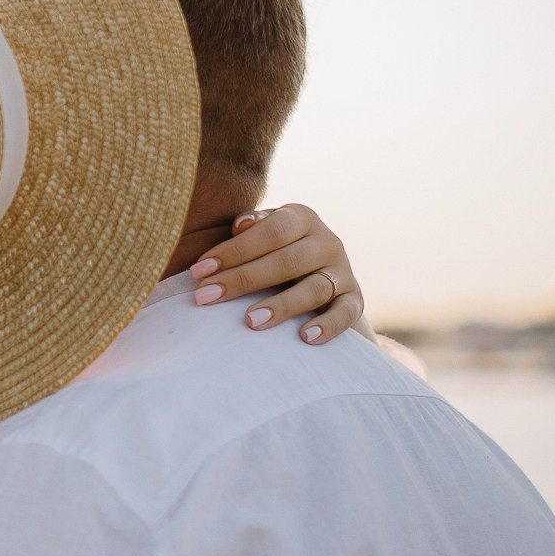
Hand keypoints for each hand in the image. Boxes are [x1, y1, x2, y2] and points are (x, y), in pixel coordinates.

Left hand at [186, 203, 365, 343]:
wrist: (323, 274)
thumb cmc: (276, 251)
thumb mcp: (265, 234)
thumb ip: (252, 228)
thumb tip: (240, 224)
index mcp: (301, 218)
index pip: (270, 231)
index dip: (234, 250)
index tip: (199, 271)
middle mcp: (327, 241)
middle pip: (287, 261)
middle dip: (242, 279)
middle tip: (206, 297)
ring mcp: (343, 271)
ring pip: (314, 288)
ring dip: (281, 305)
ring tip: (250, 321)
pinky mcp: (354, 300)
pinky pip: (345, 314)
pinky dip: (327, 326)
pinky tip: (305, 337)